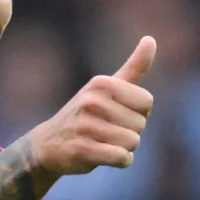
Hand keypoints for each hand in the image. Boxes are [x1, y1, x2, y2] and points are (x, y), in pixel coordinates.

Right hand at [31, 36, 155, 174]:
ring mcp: (86, 125)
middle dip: (129, 131)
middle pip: (141, 124)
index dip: (136, 112)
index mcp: (101, 83)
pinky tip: (102, 155)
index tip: (115, 112)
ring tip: (101, 142)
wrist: (48, 143)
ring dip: (123, 147)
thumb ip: (133, 67)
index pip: (147, 102)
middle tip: (104, 130)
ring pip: (133, 143)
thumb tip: (151, 39)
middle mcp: (92, 101)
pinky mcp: (83, 149)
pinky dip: (119, 161)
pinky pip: (122, 158)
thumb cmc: (85, 114)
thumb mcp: (106, 88)